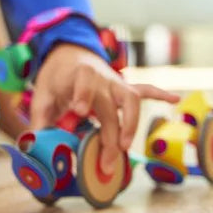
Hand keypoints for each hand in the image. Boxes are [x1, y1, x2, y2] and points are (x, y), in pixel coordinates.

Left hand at [30, 43, 178, 173]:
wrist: (69, 52)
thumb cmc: (56, 77)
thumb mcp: (42, 95)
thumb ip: (41, 121)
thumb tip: (36, 148)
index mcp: (77, 75)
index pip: (83, 80)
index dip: (83, 93)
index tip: (80, 110)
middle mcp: (100, 78)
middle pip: (108, 105)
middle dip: (110, 133)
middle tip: (107, 160)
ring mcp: (115, 83)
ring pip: (131, 99)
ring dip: (131, 123)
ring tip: (127, 146)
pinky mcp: (124, 88)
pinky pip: (145, 89)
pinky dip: (160, 94)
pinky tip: (176, 100)